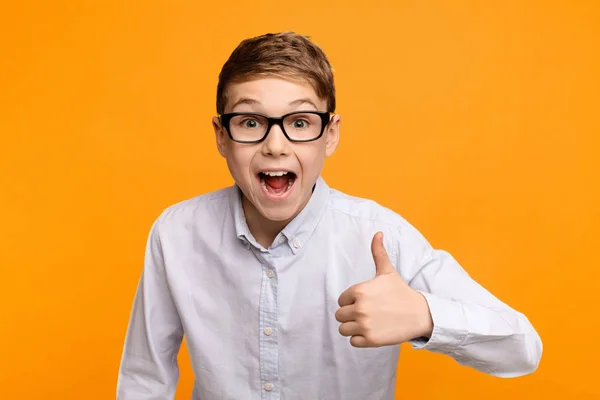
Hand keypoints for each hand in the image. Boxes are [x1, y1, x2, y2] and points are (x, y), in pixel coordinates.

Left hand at [335, 232, 433, 347]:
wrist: (420, 314)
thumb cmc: (401, 292)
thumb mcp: (387, 272)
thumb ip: (378, 253)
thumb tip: (378, 233)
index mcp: (359, 290)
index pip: (341, 300)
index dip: (352, 302)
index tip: (367, 302)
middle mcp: (359, 308)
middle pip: (340, 315)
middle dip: (351, 315)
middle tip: (368, 313)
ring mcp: (364, 325)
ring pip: (343, 329)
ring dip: (353, 328)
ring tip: (368, 323)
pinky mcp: (370, 340)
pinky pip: (353, 341)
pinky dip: (360, 339)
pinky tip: (373, 331)